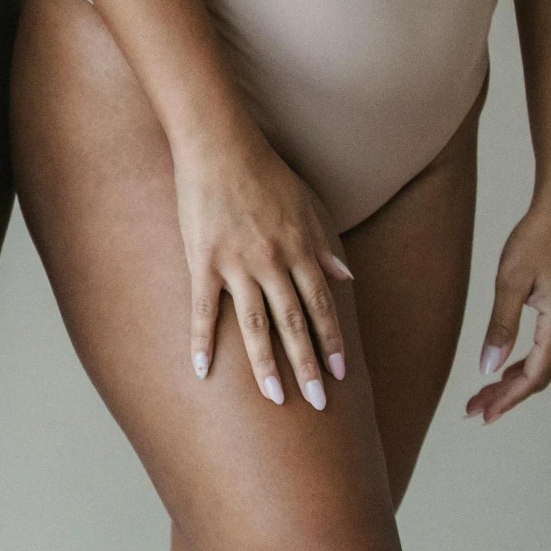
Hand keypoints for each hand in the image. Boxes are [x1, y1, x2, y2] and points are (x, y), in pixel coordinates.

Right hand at [176, 132, 352, 408]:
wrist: (220, 146)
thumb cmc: (266, 172)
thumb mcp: (309, 204)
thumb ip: (326, 244)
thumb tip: (348, 277)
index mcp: (301, 251)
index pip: (323, 307)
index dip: (333, 342)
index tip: (343, 375)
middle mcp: (274, 263)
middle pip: (295, 324)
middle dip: (309, 366)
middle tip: (318, 404)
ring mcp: (238, 265)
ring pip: (257, 326)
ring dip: (267, 365)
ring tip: (275, 398)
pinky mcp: (203, 261)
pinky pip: (205, 309)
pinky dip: (203, 341)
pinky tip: (202, 370)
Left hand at [468, 199, 550, 423]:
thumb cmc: (535, 241)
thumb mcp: (510, 283)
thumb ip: (500, 327)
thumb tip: (488, 369)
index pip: (533, 377)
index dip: (507, 399)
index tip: (481, 416)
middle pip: (539, 376)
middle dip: (506, 396)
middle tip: (472, 411)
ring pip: (542, 365)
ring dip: (512, 383)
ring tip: (481, 397)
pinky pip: (545, 350)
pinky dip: (522, 365)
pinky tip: (502, 371)